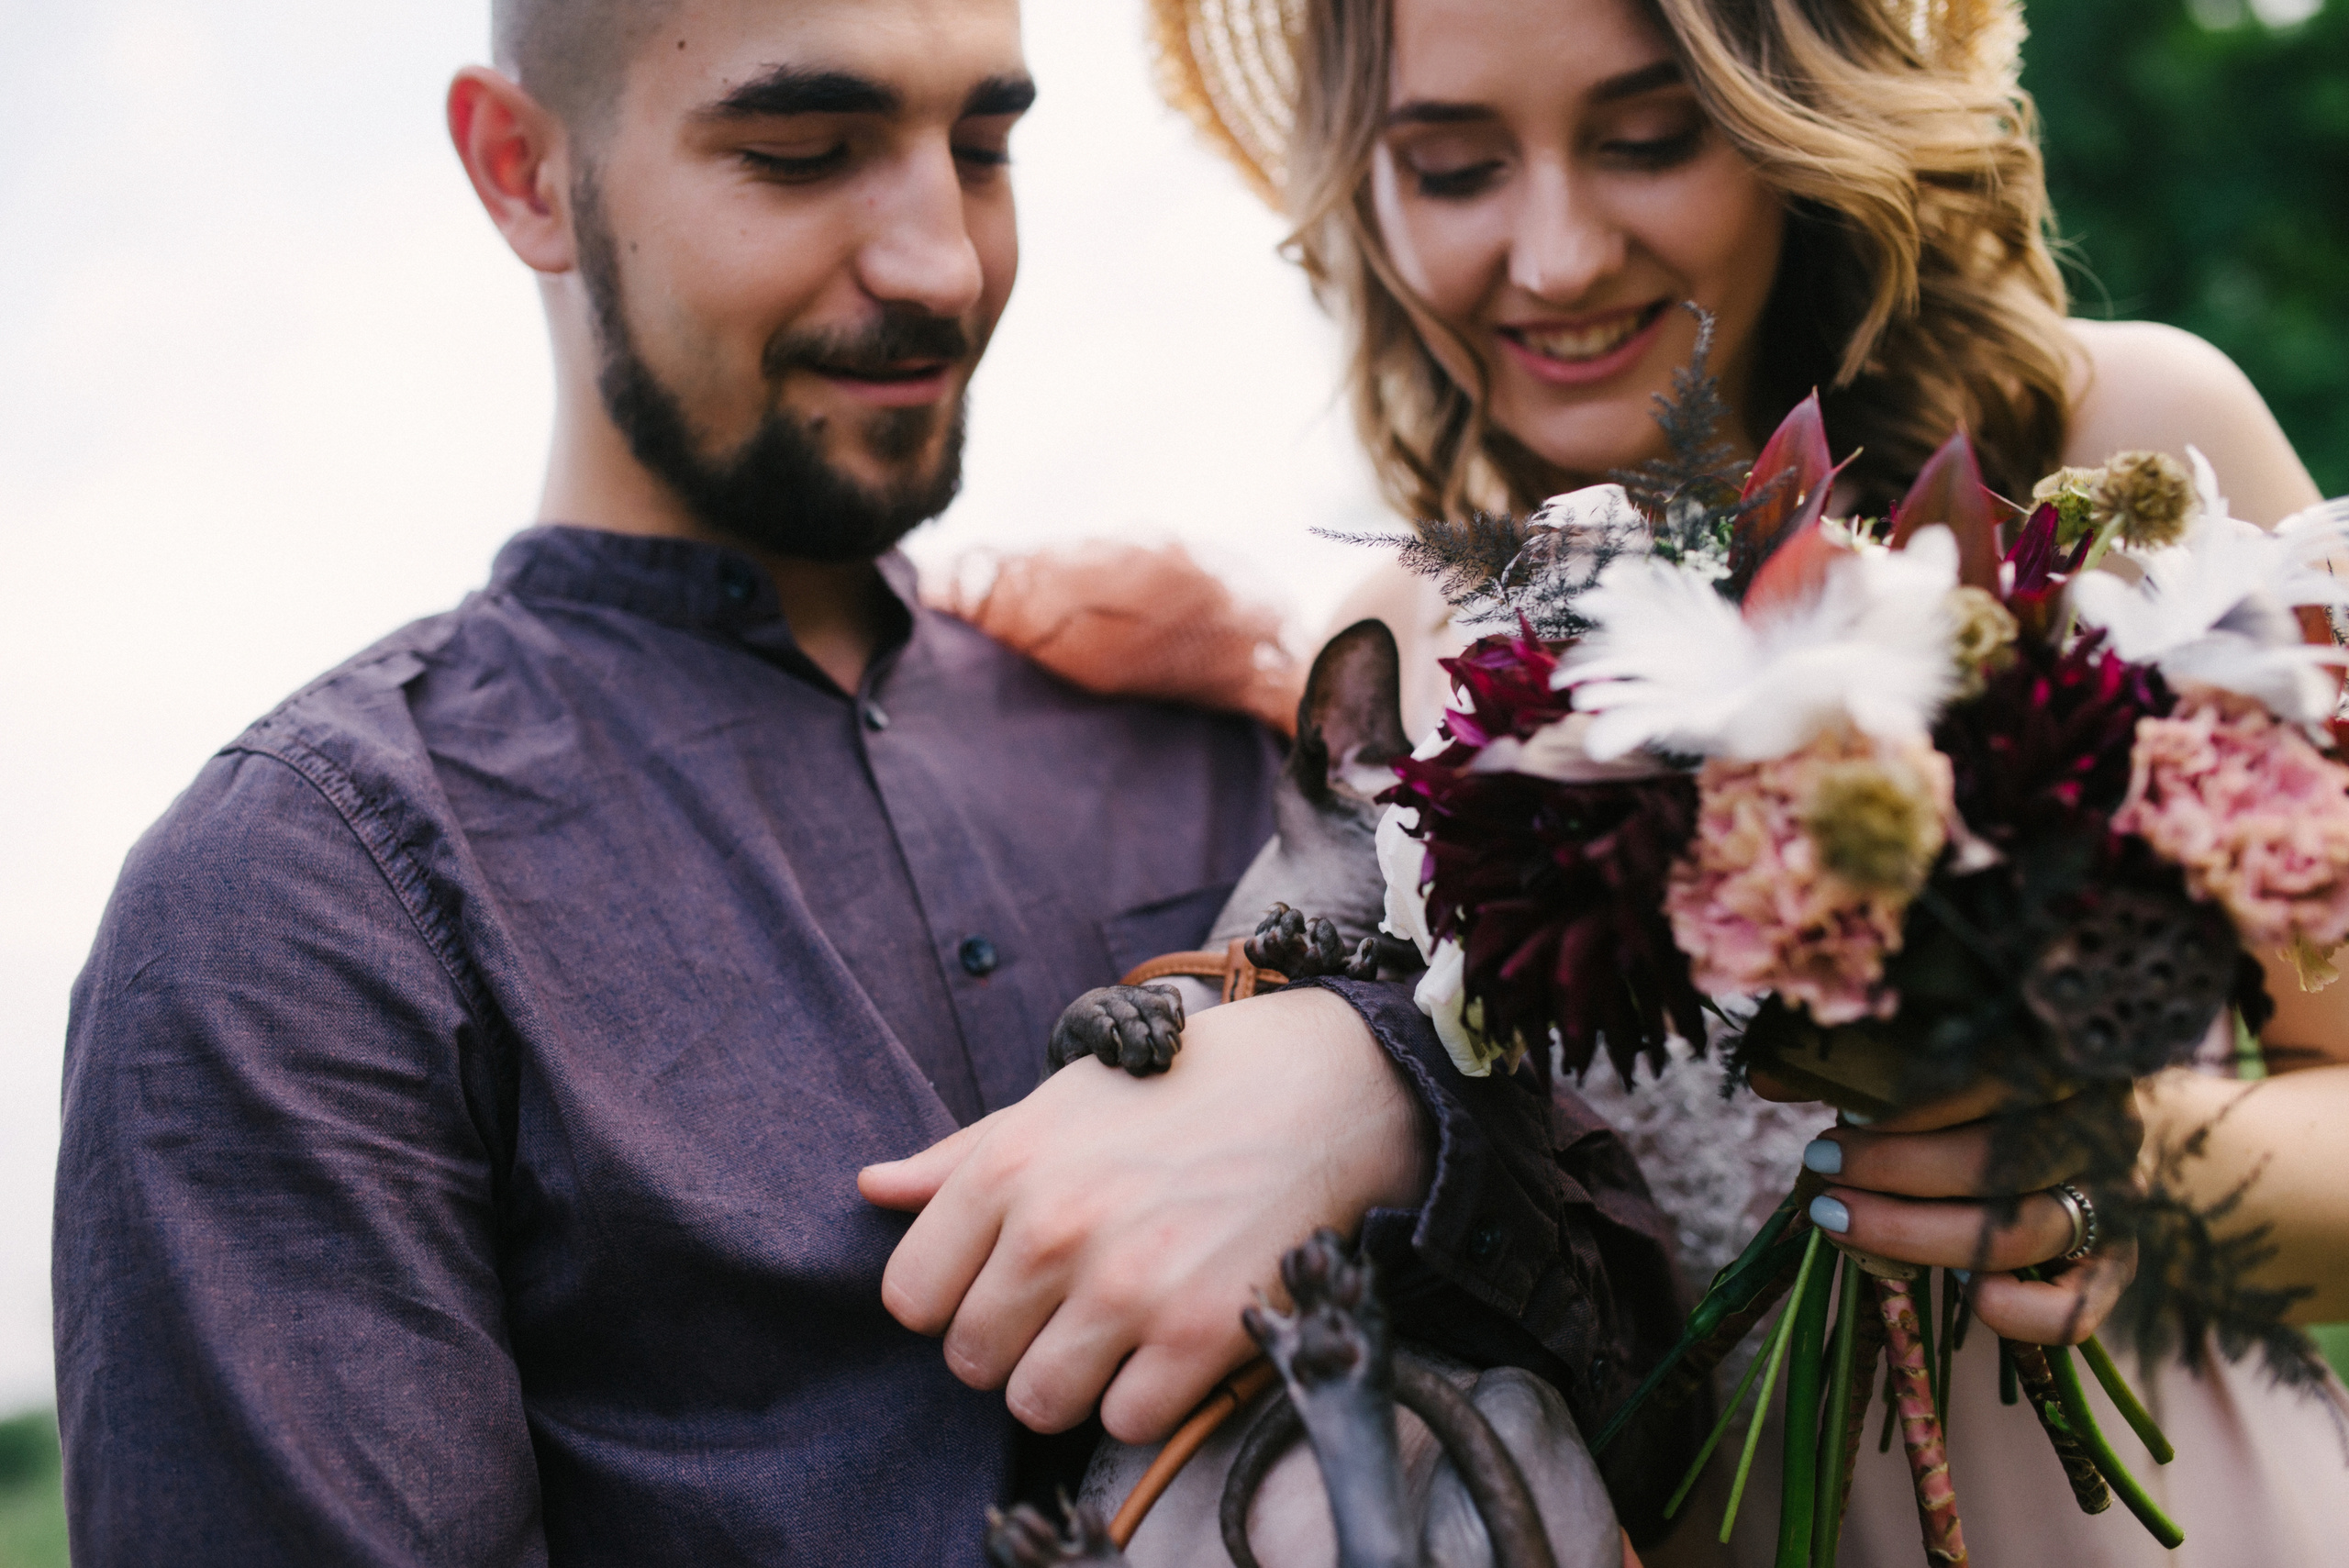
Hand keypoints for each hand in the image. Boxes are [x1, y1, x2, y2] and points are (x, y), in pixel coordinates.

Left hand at [858, 989, 1429, 1443]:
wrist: (1320, 1090)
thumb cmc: (1176, 1090)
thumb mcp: (1059, 1102)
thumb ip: (961, 1156)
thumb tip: (872, 1189)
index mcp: (1007, 1168)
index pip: (909, 1296)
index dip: (950, 1298)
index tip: (998, 1280)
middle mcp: (1054, 1230)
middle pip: (970, 1359)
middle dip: (1013, 1341)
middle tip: (1069, 1302)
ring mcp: (1127, 1287)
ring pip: (1038, 1402)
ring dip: (1074, 1378)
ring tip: (1119, 1324)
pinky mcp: (1198, 1335)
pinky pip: (1124, 1421)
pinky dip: (1147, 1394)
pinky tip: (1173, 1335)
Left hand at [1753, 1070, 2139, 1344]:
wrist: (2112, 1128)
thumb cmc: (1997, 1086)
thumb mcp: (1942, 1062)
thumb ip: (1864, 1064)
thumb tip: (1766, 1075)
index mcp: (2062, 1062)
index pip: (1989, 1081)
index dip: (1904, 1108)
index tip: (1831, 1125)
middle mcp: (2101, 1128)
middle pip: (1995, 1163)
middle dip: (1892, 1173)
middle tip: (1820, 1171)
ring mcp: (2117, 1201)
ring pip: (2019, 1233)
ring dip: (1919, 1235)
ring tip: (1841, 1222)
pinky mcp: (2120, 1266)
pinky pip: (2078, 1309)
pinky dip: (2023, 1313)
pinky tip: (1966, 1296)